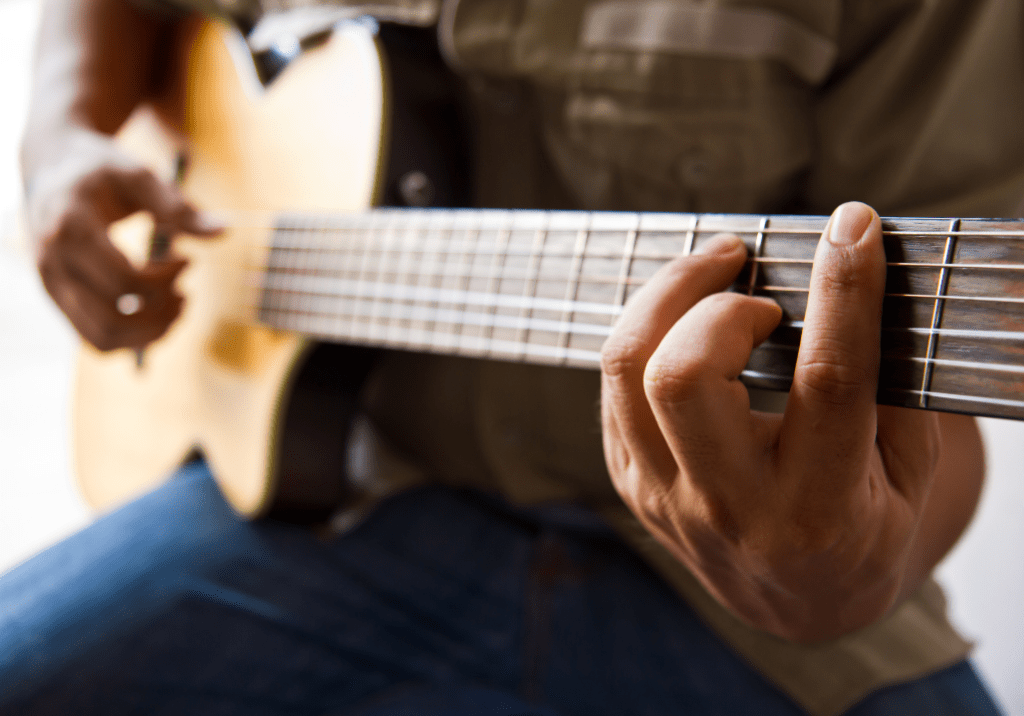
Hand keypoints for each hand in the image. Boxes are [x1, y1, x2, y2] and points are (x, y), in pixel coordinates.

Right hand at [26, 130, 220, 350]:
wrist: (52, 168)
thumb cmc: (101, 171)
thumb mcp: (139, 175)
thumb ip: (178, 205)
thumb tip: (223, 230)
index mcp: (69, 229)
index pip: (125, 280)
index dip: (167, 278)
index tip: (189, 260)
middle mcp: (51, 263)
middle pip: (113, 317)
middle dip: (162, 311)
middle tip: (185, 290)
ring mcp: (50, 286)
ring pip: (103, 339)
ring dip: (151, 332)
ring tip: (177, 306)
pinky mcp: (58, 300)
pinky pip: (96, 340)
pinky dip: (134, 339)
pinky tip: (158, 315)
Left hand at [600, 202, 945, 641]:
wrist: (799, 603)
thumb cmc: (864, 524)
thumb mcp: (909, 471)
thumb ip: (891, 383)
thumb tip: (861, 272)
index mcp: (817, 508)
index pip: (827, 383)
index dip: (843, 293)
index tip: (853, 228)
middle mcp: (730, 506)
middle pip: (683, 377)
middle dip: (716, 301)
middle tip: (752, 273)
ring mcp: (664, 497)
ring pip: (626, 369)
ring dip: (665, 296)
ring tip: (715, 270)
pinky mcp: (631, 482)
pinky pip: (613, 386)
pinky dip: (649, 333)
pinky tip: (687, 319)